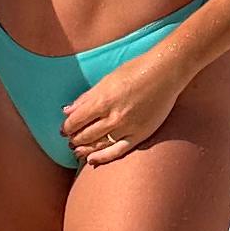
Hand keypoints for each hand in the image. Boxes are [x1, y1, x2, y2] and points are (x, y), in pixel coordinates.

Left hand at [60, 41, 190, 165]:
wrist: (165, 73)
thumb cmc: (135, 70)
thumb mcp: (107, 79)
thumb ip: (87, 97)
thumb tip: (67, 110)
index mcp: (103, 100)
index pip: (76, 120)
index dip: (67, 127)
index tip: (63, 129)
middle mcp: (113, 117)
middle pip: (86, 134)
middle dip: (74, 139)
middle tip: (69, 141)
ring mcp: (127, 127)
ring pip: (99, 144)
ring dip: (85, 149)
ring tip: (77, 151)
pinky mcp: (140, 134)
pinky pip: (118, 150)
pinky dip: (103, 157)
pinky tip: (92, 160)